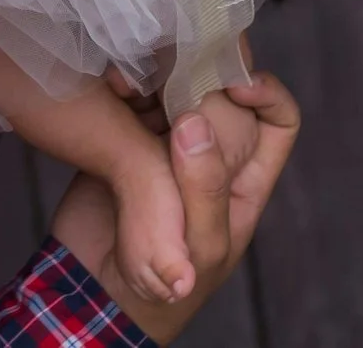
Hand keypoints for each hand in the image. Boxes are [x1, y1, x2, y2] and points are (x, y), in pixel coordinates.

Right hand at [47, 74, 301, 343]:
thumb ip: (204, 189)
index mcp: (241, 181)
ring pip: (177, 83)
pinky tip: (114, 82)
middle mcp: (207, 153)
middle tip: (171, 75)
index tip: (234, 85)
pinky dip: (124, 79)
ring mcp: (163, 141)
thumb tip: (195, 124)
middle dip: (202, 77)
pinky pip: (131, 94)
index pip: (276, 121)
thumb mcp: (198, 249)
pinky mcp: (121, 135)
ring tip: (134, 78)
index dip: (264, 94)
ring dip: (160, 69)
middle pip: (223, 92)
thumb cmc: (158, 291)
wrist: (86, 294)